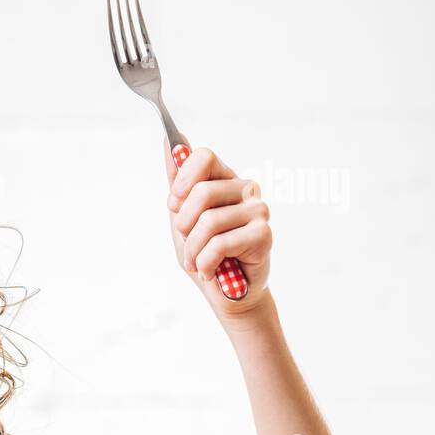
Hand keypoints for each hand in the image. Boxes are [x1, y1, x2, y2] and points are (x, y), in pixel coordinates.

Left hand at [162, 139, 272, 320]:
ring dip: (193, 250)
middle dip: (183, 225)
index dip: (182, 180)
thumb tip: (170, 141)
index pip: (203, 156)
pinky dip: (206, 263)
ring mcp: (258, 210)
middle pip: (202, 192)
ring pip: (208, 222)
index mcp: (225, 179)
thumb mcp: (181, 216)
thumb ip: (177, 180)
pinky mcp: (264, 233)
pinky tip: (211, 270)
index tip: (173, 204)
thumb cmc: (204, 253)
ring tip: (198, 262)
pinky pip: (220, 243)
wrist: (225, 294)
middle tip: (187, 241)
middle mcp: (245, 189)